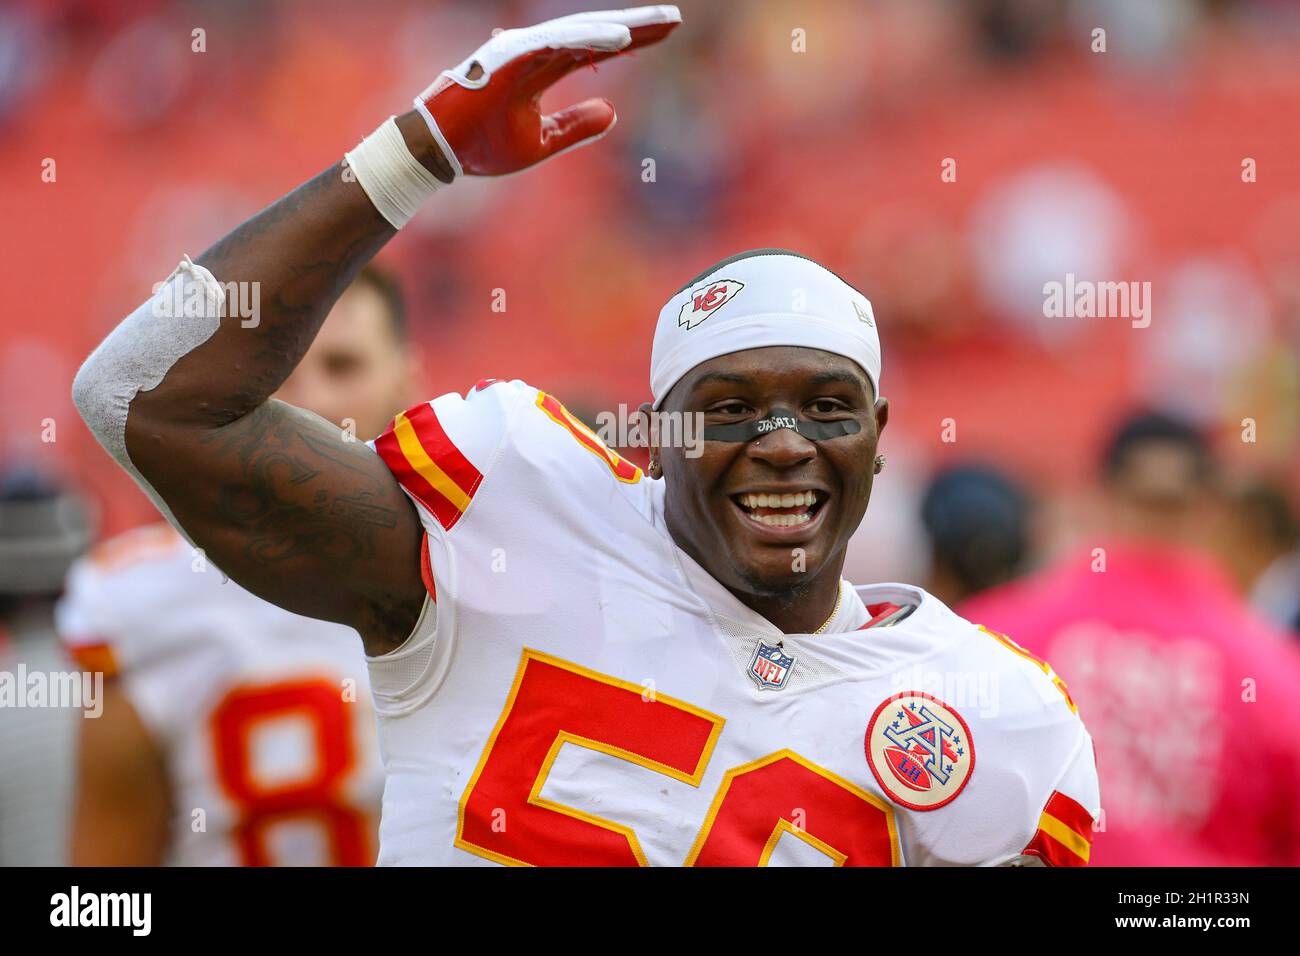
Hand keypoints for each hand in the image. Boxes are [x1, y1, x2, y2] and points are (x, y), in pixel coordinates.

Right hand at [414, 6, 680, 177]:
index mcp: (540, 69)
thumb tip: (614, 113)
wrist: (439, 153)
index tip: (667, 33)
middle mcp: (534, 54)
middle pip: (594, 33)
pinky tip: (621, 38)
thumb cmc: (481, 147)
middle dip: (636, 26)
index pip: (594, 48)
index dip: (632, 40)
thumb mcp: (540, 143)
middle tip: (675, 18)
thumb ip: (575, 127)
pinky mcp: (510, 58)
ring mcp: (521, 52)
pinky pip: (556, 44)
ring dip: (621, 27)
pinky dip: (589, 39)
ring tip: (660, 24)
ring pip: (580, 32)